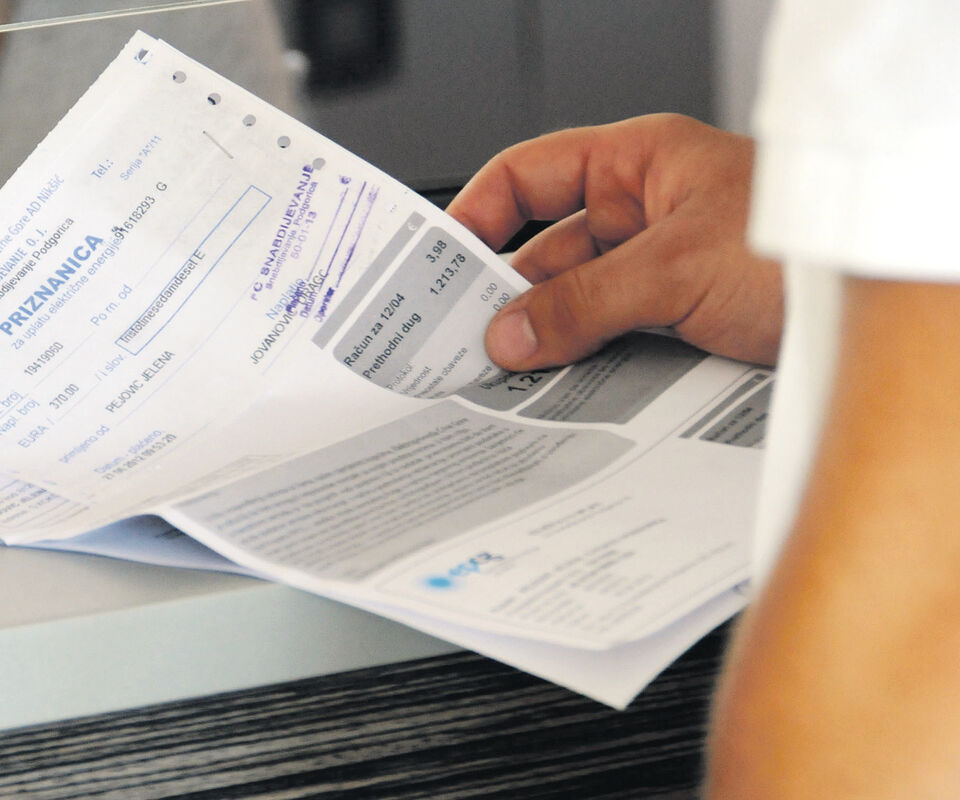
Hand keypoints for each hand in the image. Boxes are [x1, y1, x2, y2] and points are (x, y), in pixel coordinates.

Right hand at [447, 113, 782, 368]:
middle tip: (457, 335)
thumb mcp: (675, 268)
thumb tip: (507, 332)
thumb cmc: (807, 245)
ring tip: (499, 371)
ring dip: (542, 334)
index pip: (530, 176)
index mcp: (636, 164)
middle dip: (503, 290)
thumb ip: (582, 302)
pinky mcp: (676, 318)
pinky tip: (554, 385)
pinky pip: (608, 335)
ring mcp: (658, 268)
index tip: (437, 262)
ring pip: (574, 300)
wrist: (882, 304)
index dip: (477, 213)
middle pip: (545, 248)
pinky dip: (579, 360)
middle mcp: (642, 212)